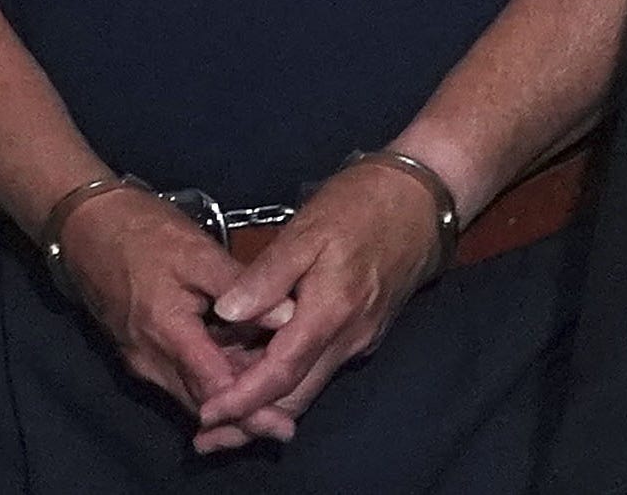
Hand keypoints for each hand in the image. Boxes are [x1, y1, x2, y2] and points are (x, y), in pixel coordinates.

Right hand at [55, 185, 298, 450]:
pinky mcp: (137, 354)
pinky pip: (177, 379)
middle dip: (243, 416)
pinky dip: (207, 381)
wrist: (86, 225)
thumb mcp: (197, 250)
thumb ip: (240, 285)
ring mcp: (140, 360)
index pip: (214, 389)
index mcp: (167, 333)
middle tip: (285, 424)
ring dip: (226, 399)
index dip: (250, 410)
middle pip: (202, 403)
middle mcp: (150, 360)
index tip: (284, 425)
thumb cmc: (143, 231)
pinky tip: (233, 371)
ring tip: (268, 402)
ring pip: (189, 394)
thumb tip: (289, 314)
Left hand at [192, 158, 444, 448]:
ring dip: (268, 399)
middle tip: (206, 427)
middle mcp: (349, 338)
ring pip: (309, 384)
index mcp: (331, 312)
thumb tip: (226, 312)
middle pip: (295, 395)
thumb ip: (268, 274)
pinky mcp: (364, 331)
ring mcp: (360, 338)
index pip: (281, 373)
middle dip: (250, 417)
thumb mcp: (308, 228)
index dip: (242, 399)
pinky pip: (321, 366)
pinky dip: (288, 375)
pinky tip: (260, 364)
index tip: (206, 415)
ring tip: (223, 402)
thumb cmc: (360, 204)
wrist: (420, 200)